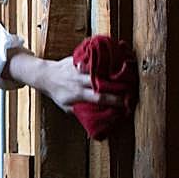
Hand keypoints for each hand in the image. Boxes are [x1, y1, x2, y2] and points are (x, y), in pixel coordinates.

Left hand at [4, 49, 121, 112]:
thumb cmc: (58, 93)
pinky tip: (116, 59)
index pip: (98, 98)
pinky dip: (105, 59)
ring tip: (127, 72)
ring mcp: (79, 68)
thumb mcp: (66, 107)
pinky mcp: (79, 59)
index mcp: (77, 94)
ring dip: (113, 70)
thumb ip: (81, 111)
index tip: (125, 103)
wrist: (45, 75)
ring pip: (99, 68)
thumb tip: (98, 119)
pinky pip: (94, 58)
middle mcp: (79, 80)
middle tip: (132, 86)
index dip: (113, 100)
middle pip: (102, 82)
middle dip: (118, 84)